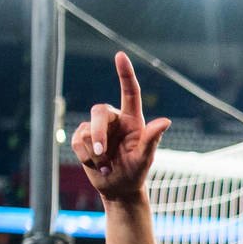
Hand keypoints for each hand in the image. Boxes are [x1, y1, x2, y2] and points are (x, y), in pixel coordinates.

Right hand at [72, 53, 172, 204]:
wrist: (118, 188)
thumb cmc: (136, 172)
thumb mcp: (145, 158)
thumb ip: (152, 139)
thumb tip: (165, 121)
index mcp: (132, 120)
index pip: (130, 92)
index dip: (125, 73)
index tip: (120, 55)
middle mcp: (114, 120)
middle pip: (99, 112)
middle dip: (99, 134)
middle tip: (103, 154)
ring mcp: (96, 128)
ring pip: (86, 131)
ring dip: (95, 153)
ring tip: (107, 165)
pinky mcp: (82, 138)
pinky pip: (77, 142)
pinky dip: (86, 157)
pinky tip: (96, 165)